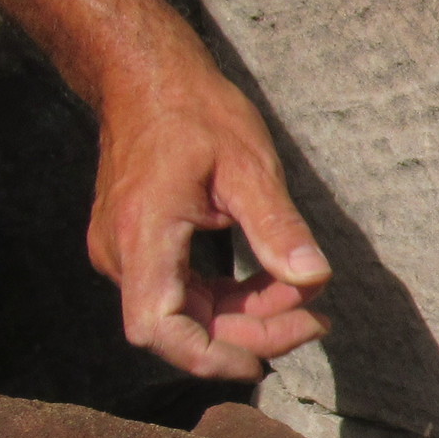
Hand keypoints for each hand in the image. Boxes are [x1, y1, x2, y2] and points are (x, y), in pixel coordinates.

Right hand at [86, 60, 331, 380]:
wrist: (147, 77)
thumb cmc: (195, 111)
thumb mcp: (248, 165)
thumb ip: (277, 227)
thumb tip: (314, 278)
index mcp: (141, 238)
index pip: (161, 329)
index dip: (211, 358)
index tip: (267, 361)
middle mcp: (122, 255)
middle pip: (183, 328)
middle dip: (252, 332)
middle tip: (316, 319)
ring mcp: (127, 253)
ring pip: (188, 313)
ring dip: (247, 314)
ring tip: (305, 296)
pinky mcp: (142, 248)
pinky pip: (185, 292)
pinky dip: (231, 296)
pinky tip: (275, 283)